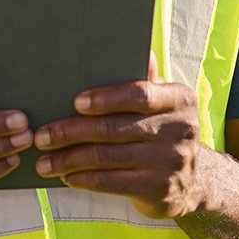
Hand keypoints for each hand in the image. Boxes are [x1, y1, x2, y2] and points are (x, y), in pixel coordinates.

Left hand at [32, 55, 204, 218]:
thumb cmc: (166, 130)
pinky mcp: (158, 190)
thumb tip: (140, 49)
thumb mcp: (166, 102)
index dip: (106, 98)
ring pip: (107, 157)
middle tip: (42, 136)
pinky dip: (84, 178)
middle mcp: (178, 129)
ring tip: (44, 161)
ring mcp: (169, 162)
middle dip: (71, 132)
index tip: (75, 102)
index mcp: (179, 99)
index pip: (139, 94)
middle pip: (114, 128)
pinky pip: (112, 183)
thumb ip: (148, 80)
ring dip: (69, 159)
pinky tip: (67, 176)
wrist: (197, 180)